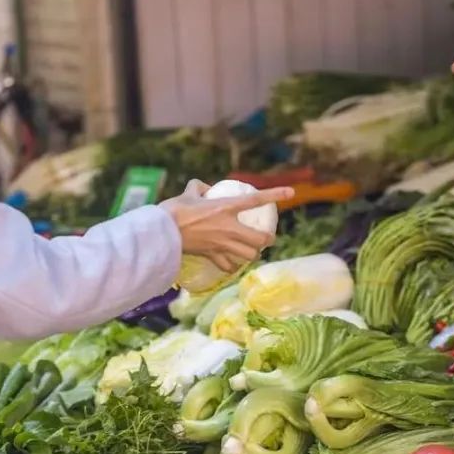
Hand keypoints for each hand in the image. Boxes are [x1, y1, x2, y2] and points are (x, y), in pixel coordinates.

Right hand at [159, 180, 291, 272]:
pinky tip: (233, 265)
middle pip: (260, 239)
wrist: (162, 232)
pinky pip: (230, 266)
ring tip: (252, 252)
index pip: (256, 200)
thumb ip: (200, 187)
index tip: (291, 192)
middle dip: (268, 240)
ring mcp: (222, 244)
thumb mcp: (188, 192)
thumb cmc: (174, 210)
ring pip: (249, 255)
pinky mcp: (212, 256)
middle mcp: (229, 227)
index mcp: (225, 207)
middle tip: (267, 238)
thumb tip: (207, 189)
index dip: (275, 195)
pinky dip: (233, 266)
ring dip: (253, 253)